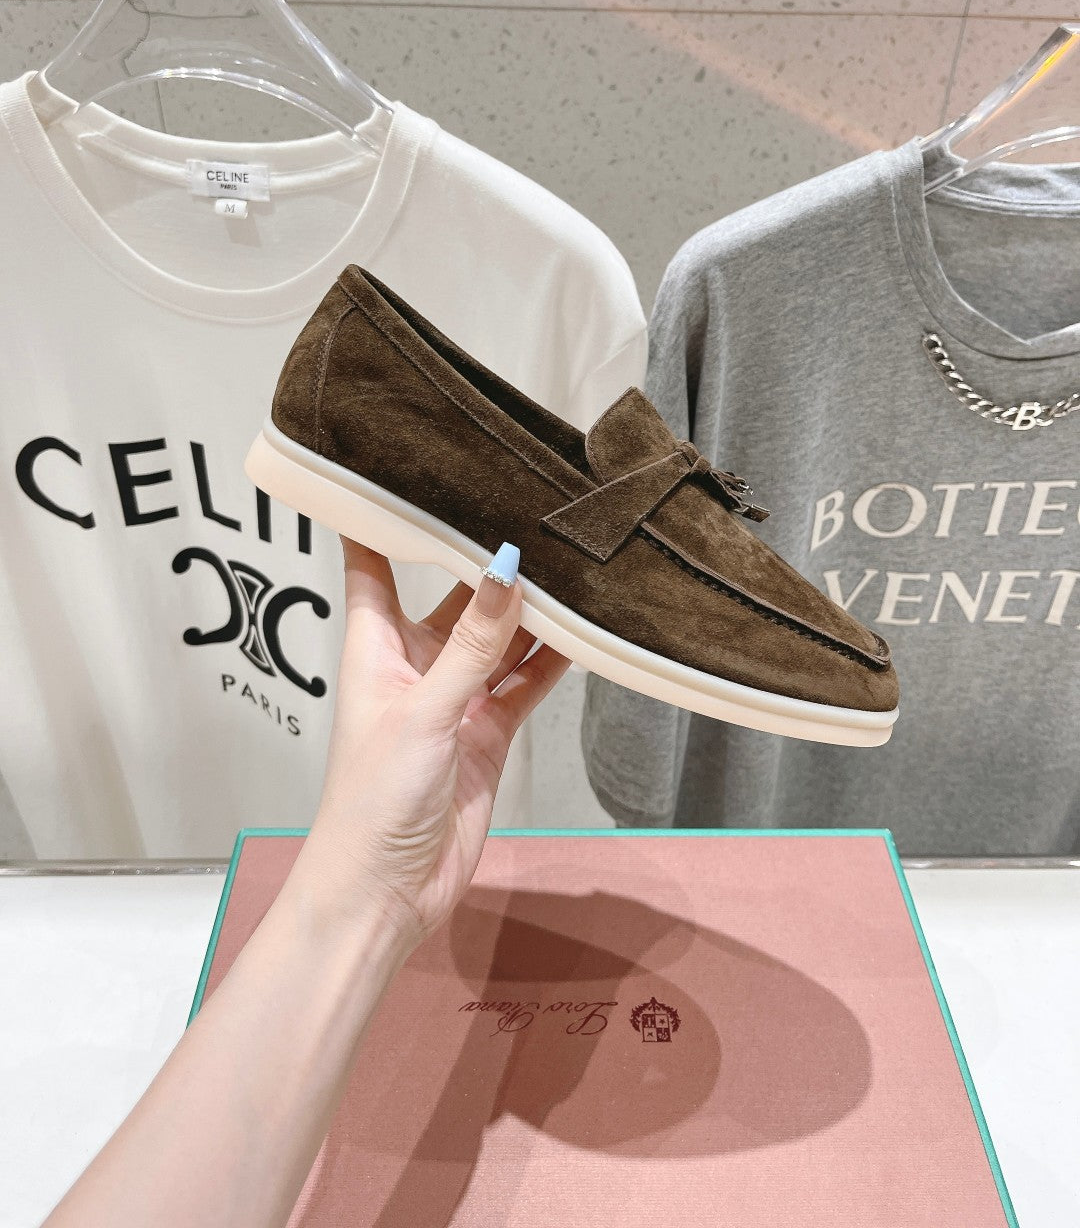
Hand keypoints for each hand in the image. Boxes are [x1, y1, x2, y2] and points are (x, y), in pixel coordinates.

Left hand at [296, 540, 569, 944]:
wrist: (385, 894)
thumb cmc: (372, 801)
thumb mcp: (423, 712)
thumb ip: (472, 645)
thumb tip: (506, 571)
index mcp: (375, 648)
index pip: (372, 566)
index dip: (381, 518)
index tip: (401, 466)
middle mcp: (415, 664)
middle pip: (451, 596)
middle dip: (483, 559)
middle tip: (527, 506)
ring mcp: (455, 700)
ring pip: (497, 638)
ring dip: (527, 609)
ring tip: (568, 559)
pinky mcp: (488, 735)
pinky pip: (524, 683)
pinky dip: (550, 660)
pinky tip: (583, 628)